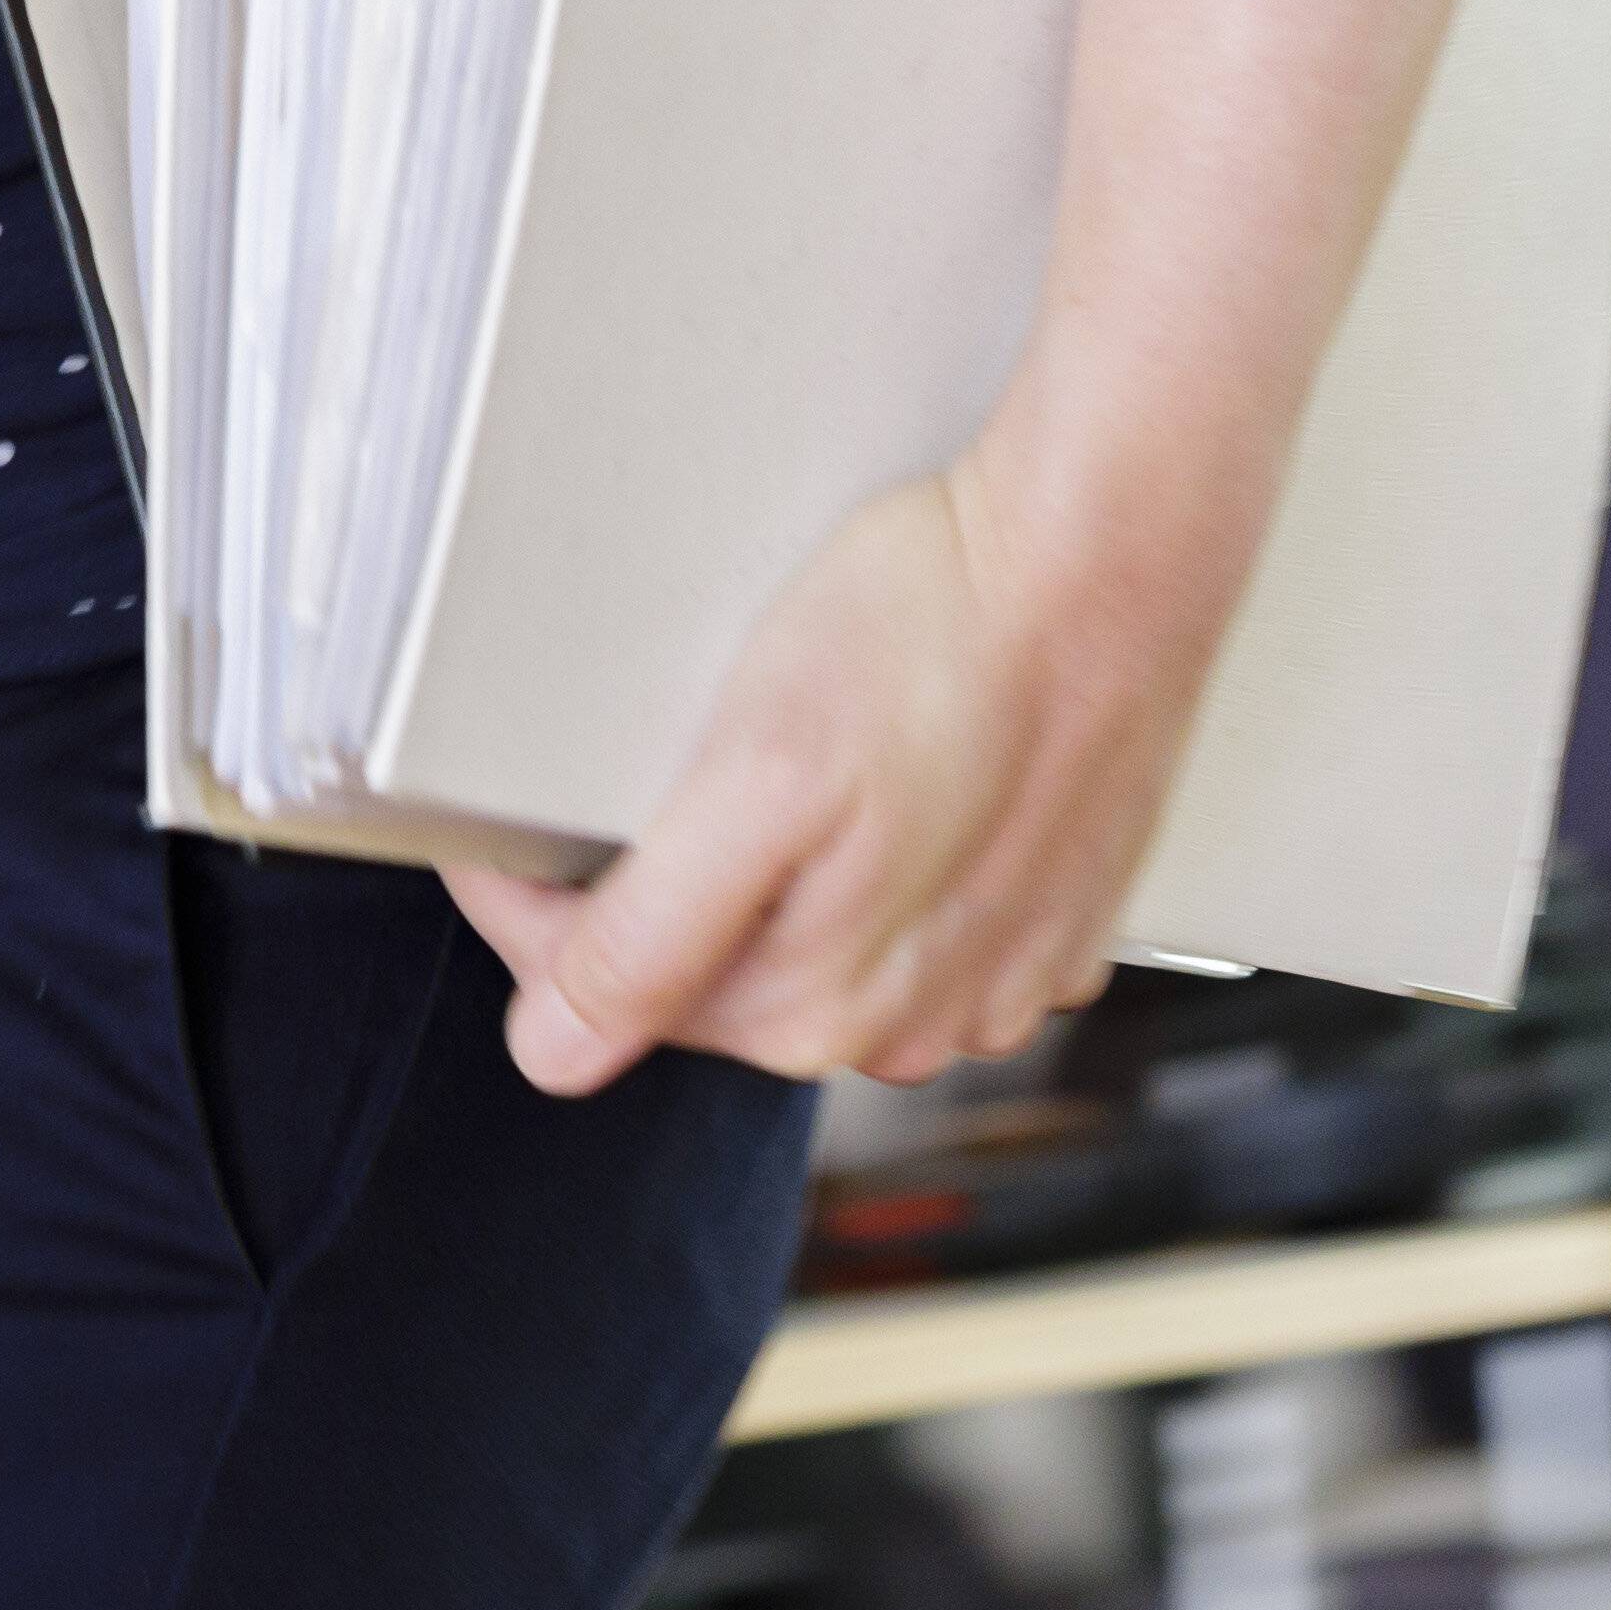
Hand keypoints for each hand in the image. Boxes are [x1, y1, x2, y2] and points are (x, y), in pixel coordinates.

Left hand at [447, 455, 1226, 1095]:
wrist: (1111, 557)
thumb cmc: (939, 636)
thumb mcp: (754, 774)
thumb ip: (649, 935)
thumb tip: (553, 1052)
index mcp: (814, 1009)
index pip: (601, 992)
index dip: (531, 901)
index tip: (500, 824)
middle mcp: (911, 1026)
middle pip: (706, 980)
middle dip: (652, 891)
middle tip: (639, 770)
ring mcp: (991, 981)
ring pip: (811, 953)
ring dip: (769, 879)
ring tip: (774, 760)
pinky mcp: (1048, 923)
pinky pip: (916, 924)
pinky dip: (877, 864)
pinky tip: (884, 780)